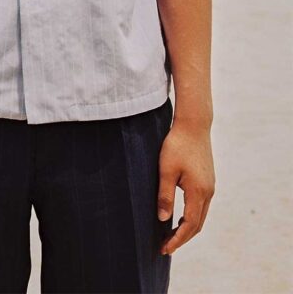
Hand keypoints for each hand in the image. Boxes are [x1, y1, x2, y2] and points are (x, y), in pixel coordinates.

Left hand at [158, 120, 214, 254]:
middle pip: (197, 224)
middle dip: (182, 238)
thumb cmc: (176, 145)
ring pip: (200, 216)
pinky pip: (201, 206)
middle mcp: (208, 193)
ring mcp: (210, 187)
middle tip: (165, 247)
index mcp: (199, 192)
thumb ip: (165, 194)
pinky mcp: (208, 181)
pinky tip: (179, 216)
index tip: (164, 249)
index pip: (189, 225)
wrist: (193, 125)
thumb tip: (163, 219)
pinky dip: (191, 216)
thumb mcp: (166, 169)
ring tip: (171, 236)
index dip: (177, 239)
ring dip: (187, 228)